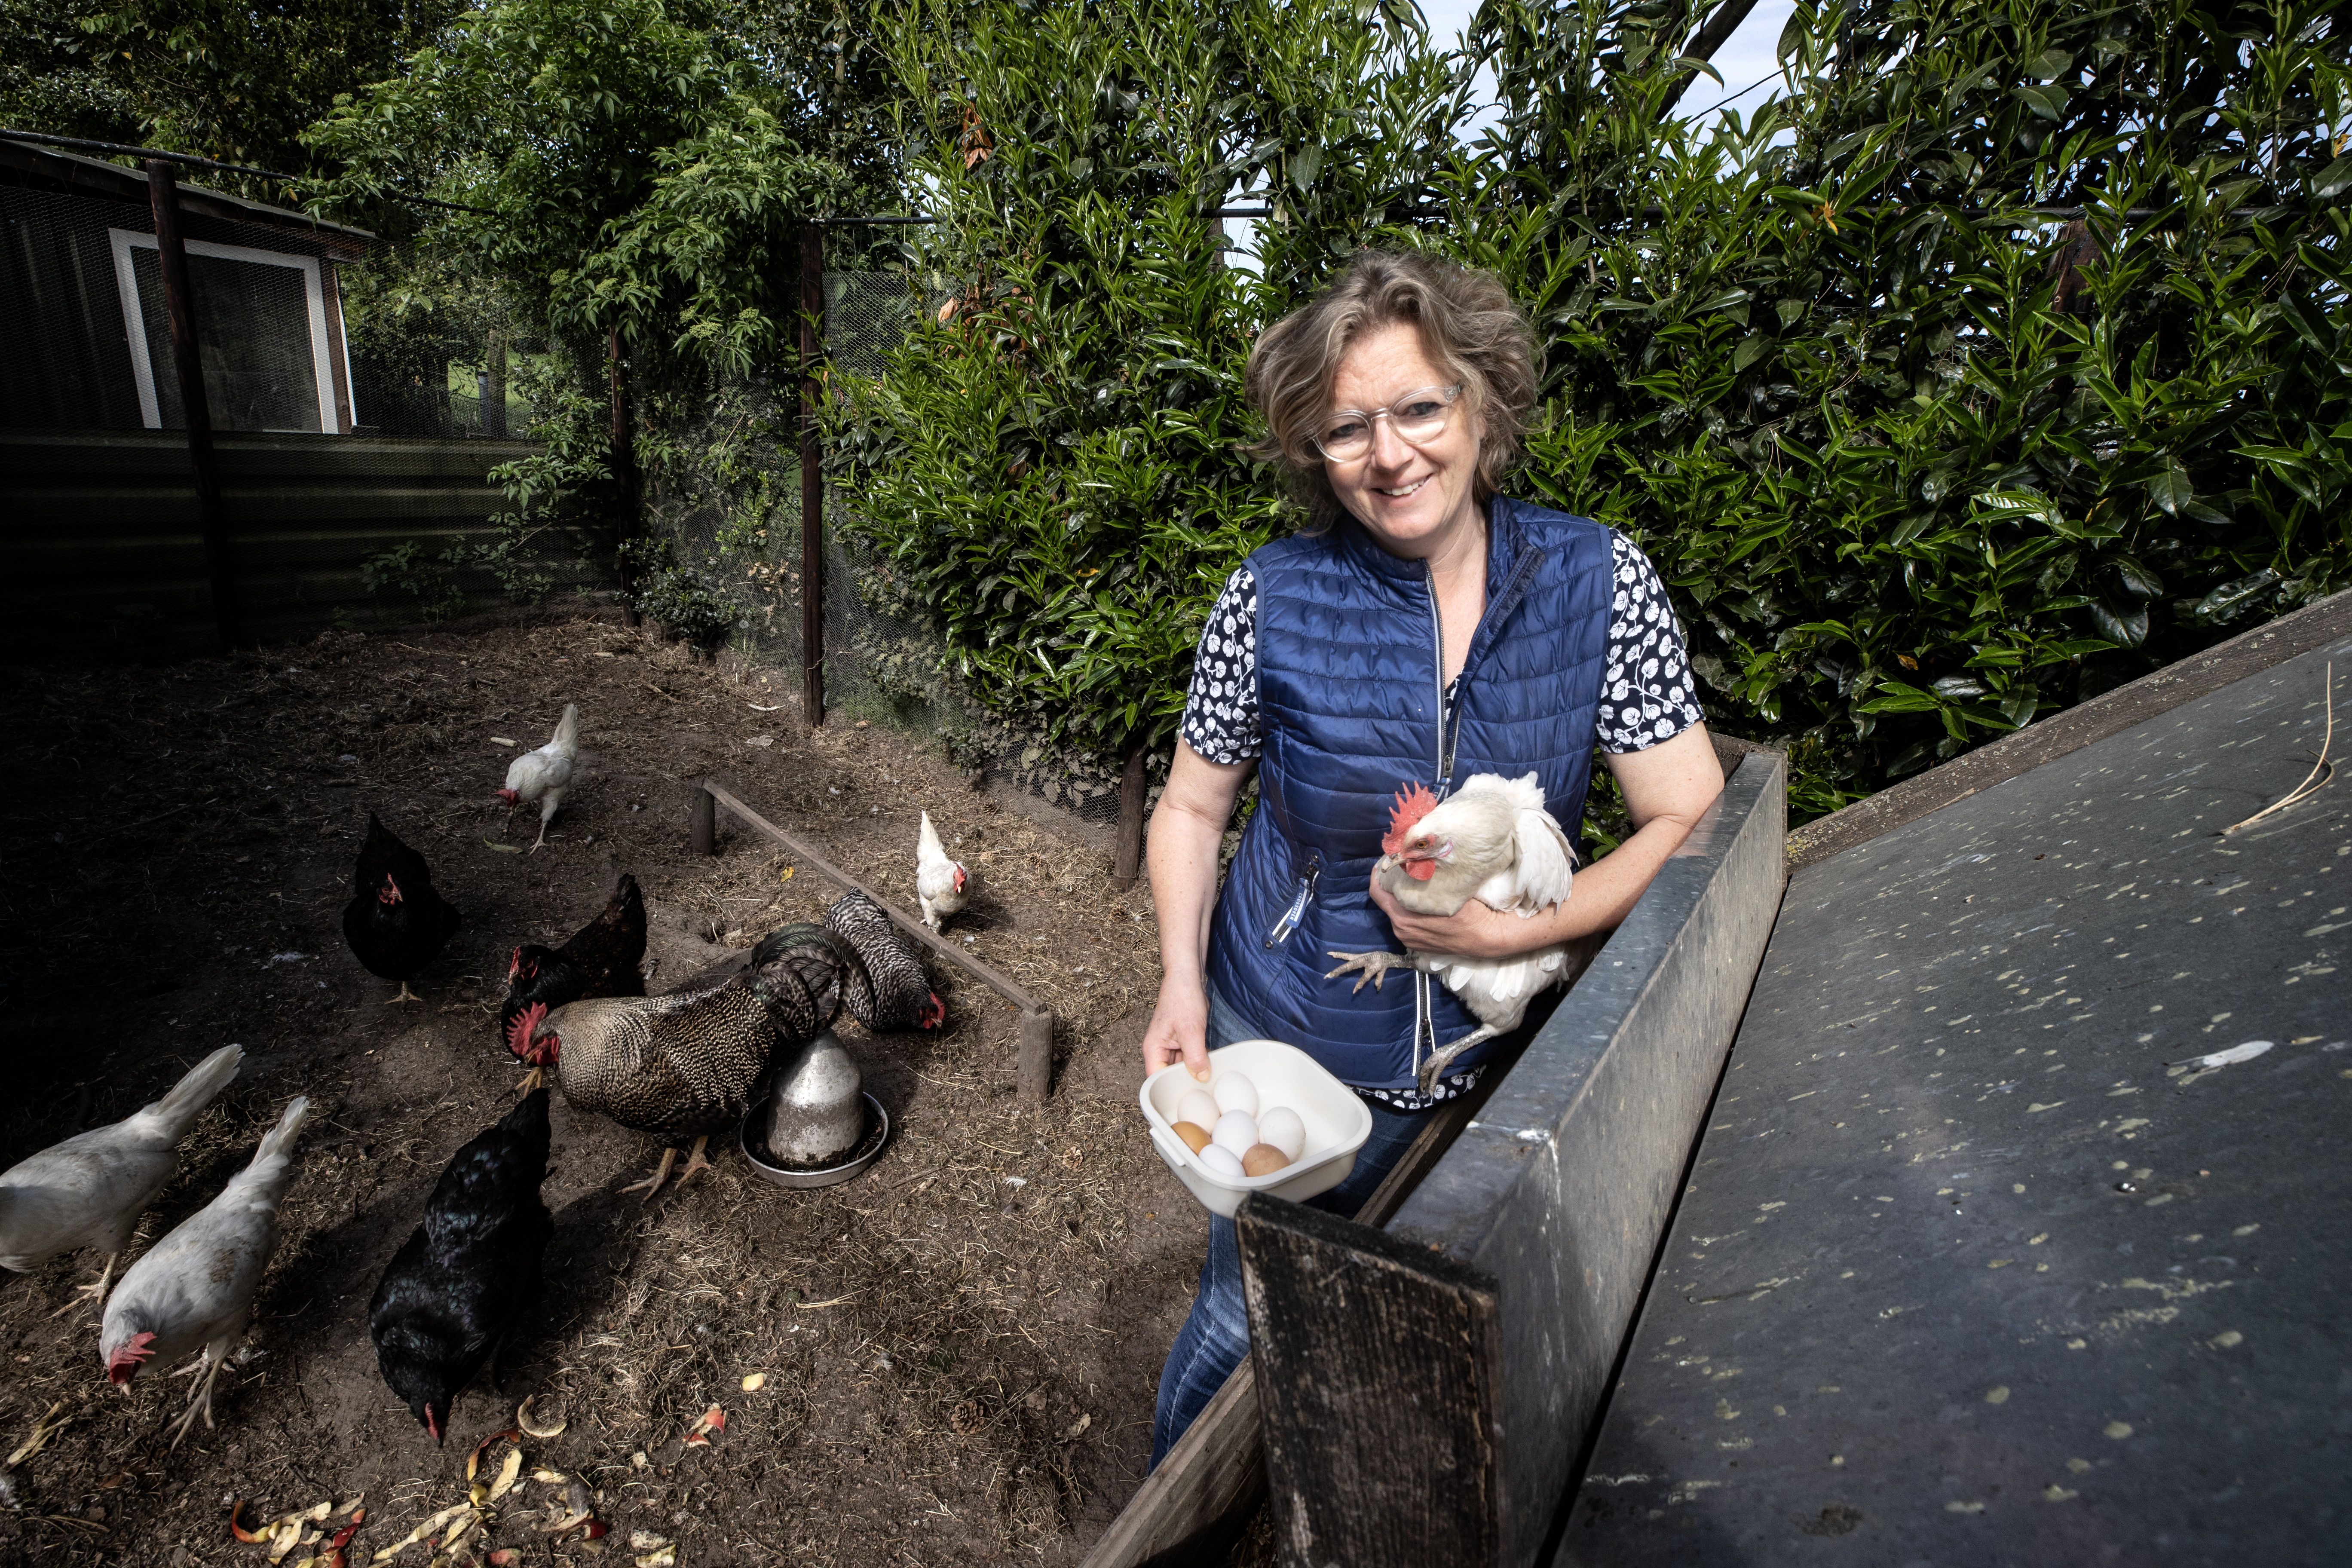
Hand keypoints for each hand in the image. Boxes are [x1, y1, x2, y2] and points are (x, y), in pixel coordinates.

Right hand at [1139, 981, 1211, 1081]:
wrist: (1188, 979)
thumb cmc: (1182, 998)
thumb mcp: (1191, 1030)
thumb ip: (1195, 1056)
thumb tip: (1201, 1077)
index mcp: (1153, 1049)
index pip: (1156, 1079)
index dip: (1169, 1090)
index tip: (1186, 1098)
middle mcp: (1159, 1050)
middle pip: (1169, 1076)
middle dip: (1185, 1082)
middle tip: (1202, 1091)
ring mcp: (1171, 1046)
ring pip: (1181, 1068)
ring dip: (1193, 1072)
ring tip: (1208, 1080)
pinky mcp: (1182, 1042)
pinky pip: (1189, 1058)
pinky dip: (1199, 1062)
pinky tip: (1210, 1066)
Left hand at [1367, 873, 1525, 958]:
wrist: (1486, 937)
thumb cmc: (1469, 912)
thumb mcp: (1444, 890)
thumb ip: (1423, 879)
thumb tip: (1411, 861)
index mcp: (1403, 916)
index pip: (1377, 892)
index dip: (1377, 875)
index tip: (1382, 863)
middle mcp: (1401, 930)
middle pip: (1385, 902)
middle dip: (1389, 885)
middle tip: (1398, 870)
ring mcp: (1408, 939)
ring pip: (1395, 913)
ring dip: (1399, 899)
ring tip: (1410, 885)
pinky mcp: (1416, 945)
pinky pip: (1405, 924)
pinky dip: (1408, 912)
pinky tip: (1420, 903)